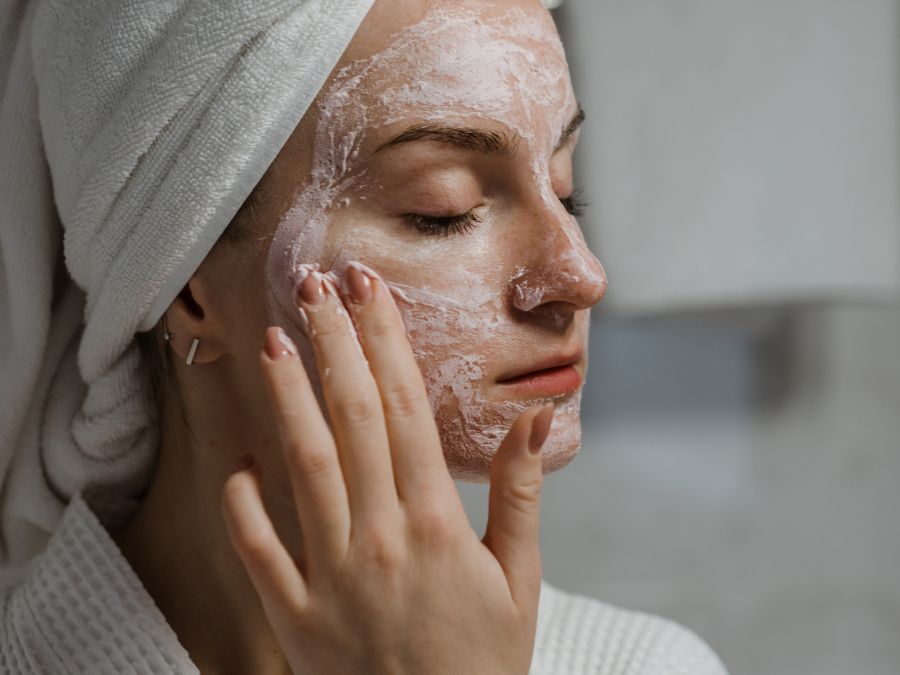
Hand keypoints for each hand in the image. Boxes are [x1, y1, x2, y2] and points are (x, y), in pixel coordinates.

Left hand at [220, 265, 554, 674]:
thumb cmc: (484, 662)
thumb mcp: (520, 581)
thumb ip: (520, 496)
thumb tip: (530, 420)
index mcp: (437, 522)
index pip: (407, 408)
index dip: (385, 341)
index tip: (369, 290)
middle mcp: (381, 537)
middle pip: (354, 418)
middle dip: (334, 343)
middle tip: (314, 284)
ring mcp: (331, 575)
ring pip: (303, 466)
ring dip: (287, 397)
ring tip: (276, 340)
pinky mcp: (295, 616)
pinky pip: (257, 548)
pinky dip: (243, 501)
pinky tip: (240, 458)